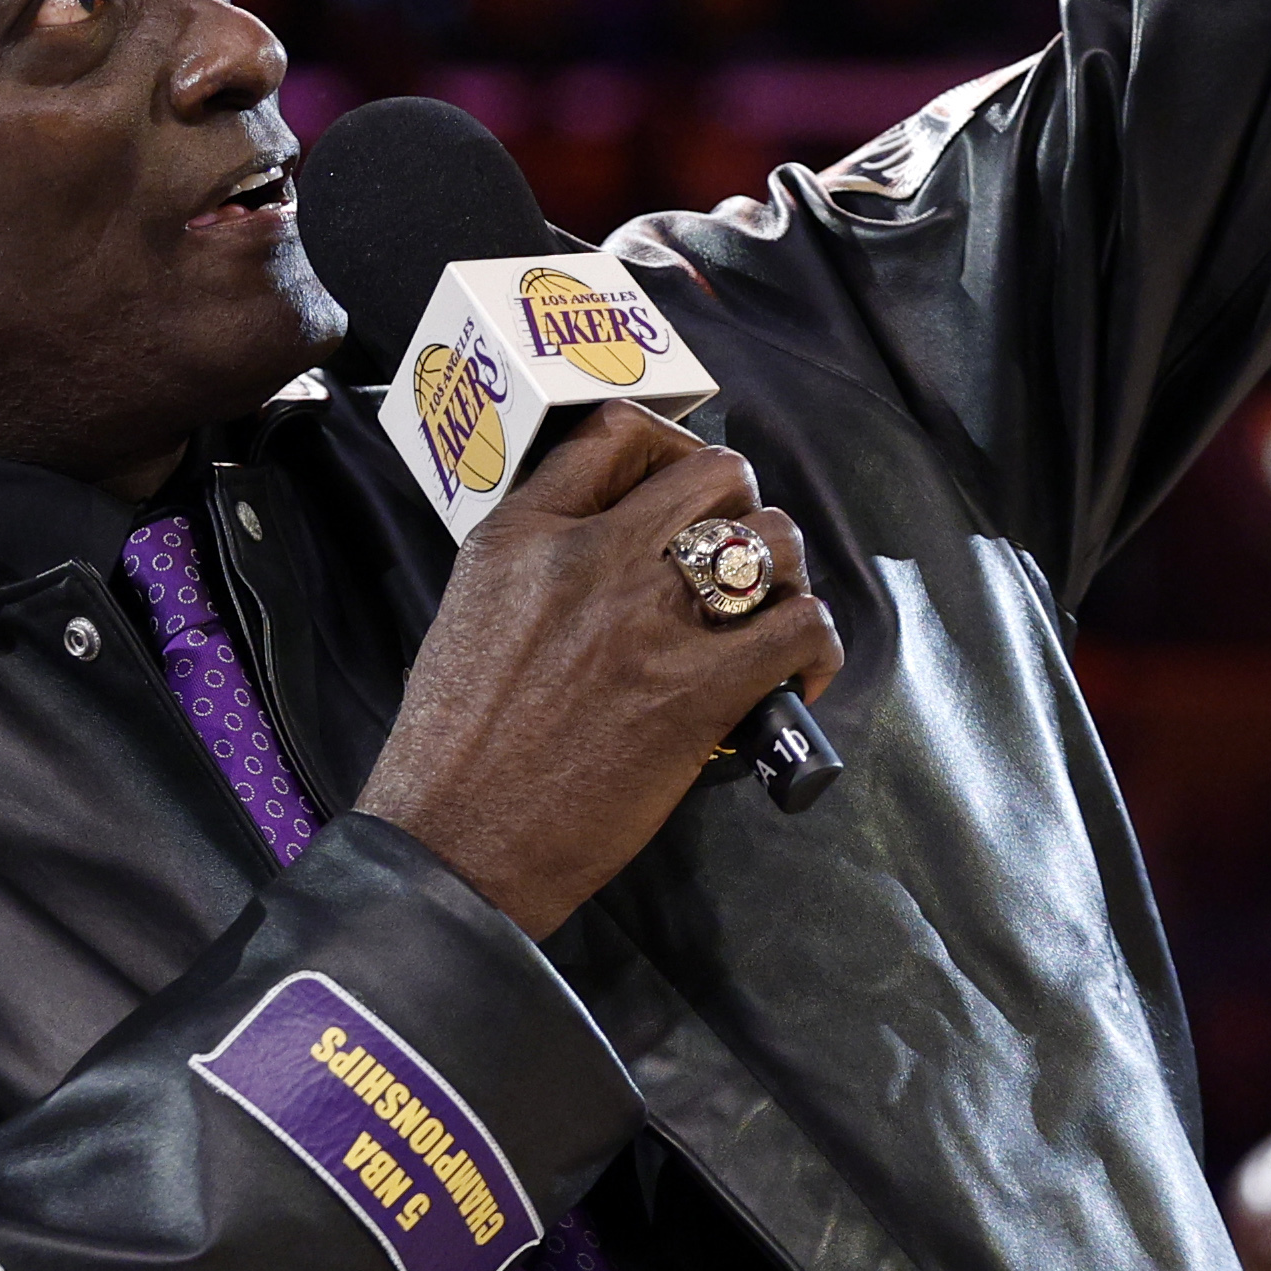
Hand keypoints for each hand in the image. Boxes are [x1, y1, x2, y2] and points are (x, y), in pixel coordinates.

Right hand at [355, 407, 844, 936]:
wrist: (456, 838)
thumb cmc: (455, 746)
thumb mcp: (471, 608)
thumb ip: (536, 561)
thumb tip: (612, 550)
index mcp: (525, 533)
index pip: (619, 432)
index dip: (670, 453)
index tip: (681, 496)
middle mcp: (592, 555)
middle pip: (716, 471)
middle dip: (741, 508)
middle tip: (733, 561)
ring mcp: (647, 618)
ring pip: (772, 538)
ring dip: (784, 575)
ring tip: (766, 618)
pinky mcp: (697, 687)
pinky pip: (801, 625)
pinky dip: (814, 647)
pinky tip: (792, 678)